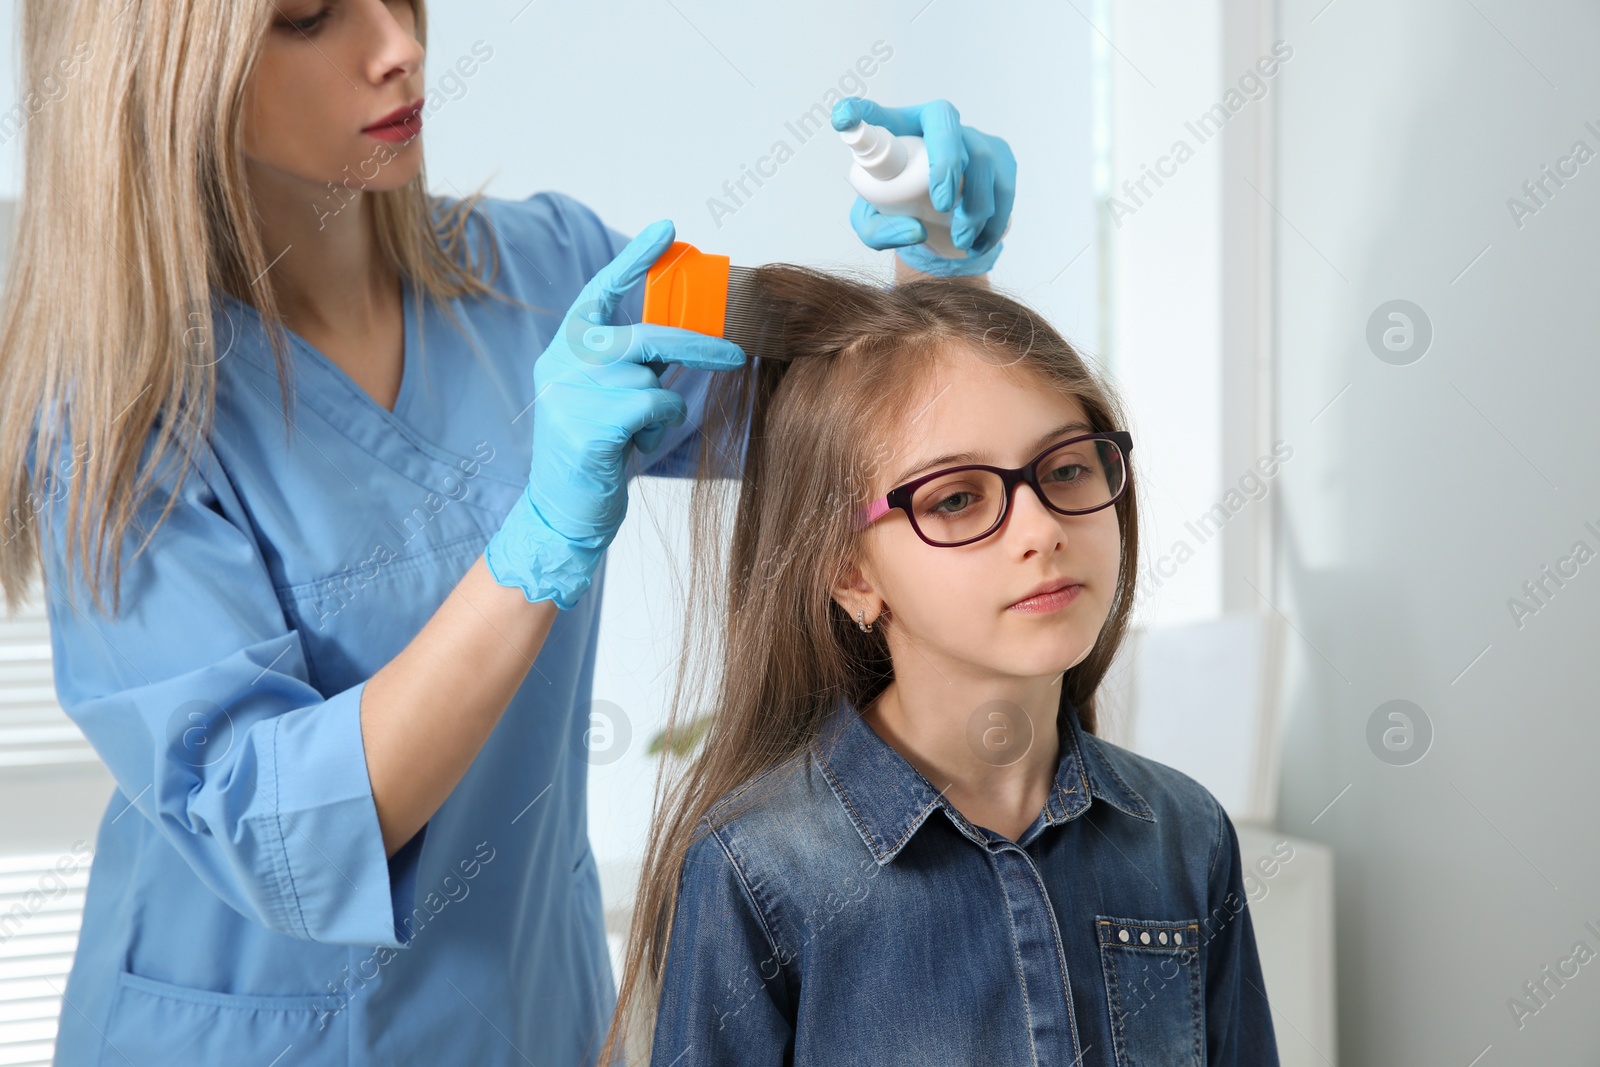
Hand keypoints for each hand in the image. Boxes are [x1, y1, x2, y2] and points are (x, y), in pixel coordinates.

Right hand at [485, 220, 745, 608]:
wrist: (562, 512)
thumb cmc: (594, 453)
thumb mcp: (607, 397)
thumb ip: (631, 363)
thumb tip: (685, 337)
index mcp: (565, 347)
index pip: (600, 291)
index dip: (635, 259)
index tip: (667, 227)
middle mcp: (563, 361)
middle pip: (648, 337)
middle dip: (699, 348)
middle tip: (734, 354)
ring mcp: (572, 392)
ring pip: (655, 381)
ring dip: (662, 410)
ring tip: (635, 433)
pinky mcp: (590, 425)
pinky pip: (655, 407)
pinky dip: (658, 428)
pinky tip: (633, 446)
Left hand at [832, 97, 1014, 276]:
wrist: (939, 219)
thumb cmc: (897, 210)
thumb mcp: (873, 226)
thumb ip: (877, 231)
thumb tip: (916, 229)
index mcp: (897, 129)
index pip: (875, 112)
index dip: (859, 112)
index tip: (843, 120)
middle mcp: (936, 124)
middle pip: (945, 122)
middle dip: (947, 161)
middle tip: (940, 203)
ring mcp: (972, 138)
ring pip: (981, 158)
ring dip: (976, 202)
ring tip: (962, 240)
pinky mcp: (999, 158)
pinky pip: (1004, 184)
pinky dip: (996, 217)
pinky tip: (980, 242)